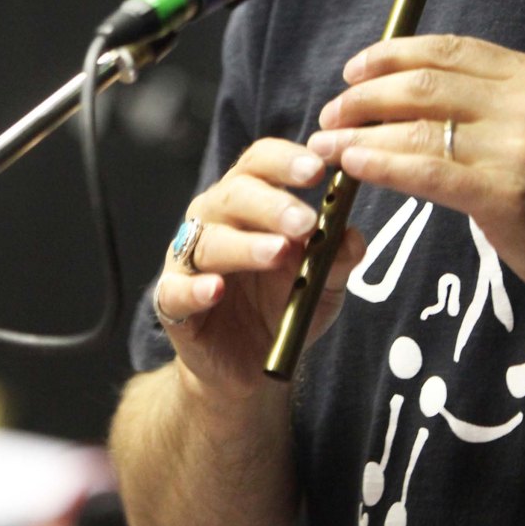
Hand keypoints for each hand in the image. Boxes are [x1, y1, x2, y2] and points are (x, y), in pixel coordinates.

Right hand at [153, 138, 364, 396]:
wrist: (251, 364)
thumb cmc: (285, 303)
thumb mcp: (323, 282)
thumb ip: (338, 257)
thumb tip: (352, 235)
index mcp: (251, 198)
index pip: (261, 161)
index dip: (287, 161)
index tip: (319, 170)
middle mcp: (214, 217)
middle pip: (236, 194)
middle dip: (273, 205)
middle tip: (306, 221)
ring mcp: (188, 257)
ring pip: (210, 241)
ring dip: (246, 246)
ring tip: (278, 252)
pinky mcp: (172, 300)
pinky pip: (176, 290)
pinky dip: (195, 288)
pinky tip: (216, 289)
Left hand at [309, 34, 524, 315]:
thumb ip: (488, 102)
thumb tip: (411, 93)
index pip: (448, 50)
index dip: (392, 55)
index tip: (354, 70)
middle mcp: (524, 102)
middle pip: (425, 84)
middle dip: (366, 96)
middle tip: (331, 112)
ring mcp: (516, 146)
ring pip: (418, 127)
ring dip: (360, 133)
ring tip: (326, 144)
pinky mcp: (504, 193)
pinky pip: (427, 172)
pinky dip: (382, 164)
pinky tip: (354, 166)